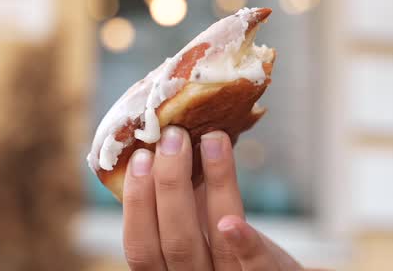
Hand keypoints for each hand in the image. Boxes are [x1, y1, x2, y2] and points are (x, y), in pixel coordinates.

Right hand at [122, 127, 304, 269]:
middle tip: (174, 136)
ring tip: (212, 139)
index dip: (137, 203)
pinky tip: (234, 222)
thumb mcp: (197, 233)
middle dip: (171, 185)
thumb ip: (182, 203)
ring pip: (218, 248)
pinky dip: (245, 246)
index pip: (141, 247)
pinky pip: (256, 269)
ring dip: (214, 188)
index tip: (140, 157)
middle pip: (176, 243)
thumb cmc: (228, 252)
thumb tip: (166, 141)